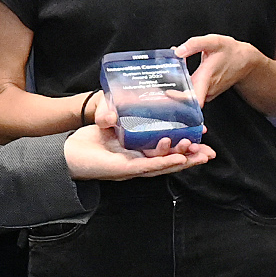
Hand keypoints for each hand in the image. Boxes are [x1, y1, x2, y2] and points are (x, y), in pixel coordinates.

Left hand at [63, 126, 215, 179]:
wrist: (65, 155)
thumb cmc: (86, 142)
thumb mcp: (106, 123)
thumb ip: (116, 115)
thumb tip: (121, 107)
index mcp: (137, 153)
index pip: (166, 150)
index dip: (184, 146)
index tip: (200, 138)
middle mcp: (138, 163)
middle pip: (170, 161)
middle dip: (191, 158)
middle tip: (210, 153)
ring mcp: (132, 168)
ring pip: (163, 165)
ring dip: (182, 160)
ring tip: (199, 155)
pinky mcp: (123, 170)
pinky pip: (147, 166)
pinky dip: (163, 162)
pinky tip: (177, 159)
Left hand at [173, 32, 263, 104]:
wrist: (245, 61)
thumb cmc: (231, 52)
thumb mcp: (214, 42)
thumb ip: (194, 44)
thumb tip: (178, 51)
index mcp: (206, 78)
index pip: (191, 99)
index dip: (176, 99)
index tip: (165, 94)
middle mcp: (206, 89)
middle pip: (183, 97)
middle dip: (170, 88)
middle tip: (159, 79)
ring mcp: (207, 93)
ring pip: (187, 94)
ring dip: (177, 84)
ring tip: (169, 72)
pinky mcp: (207, 92)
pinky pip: (192, 91)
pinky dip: (184, 84)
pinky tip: (180, 73)